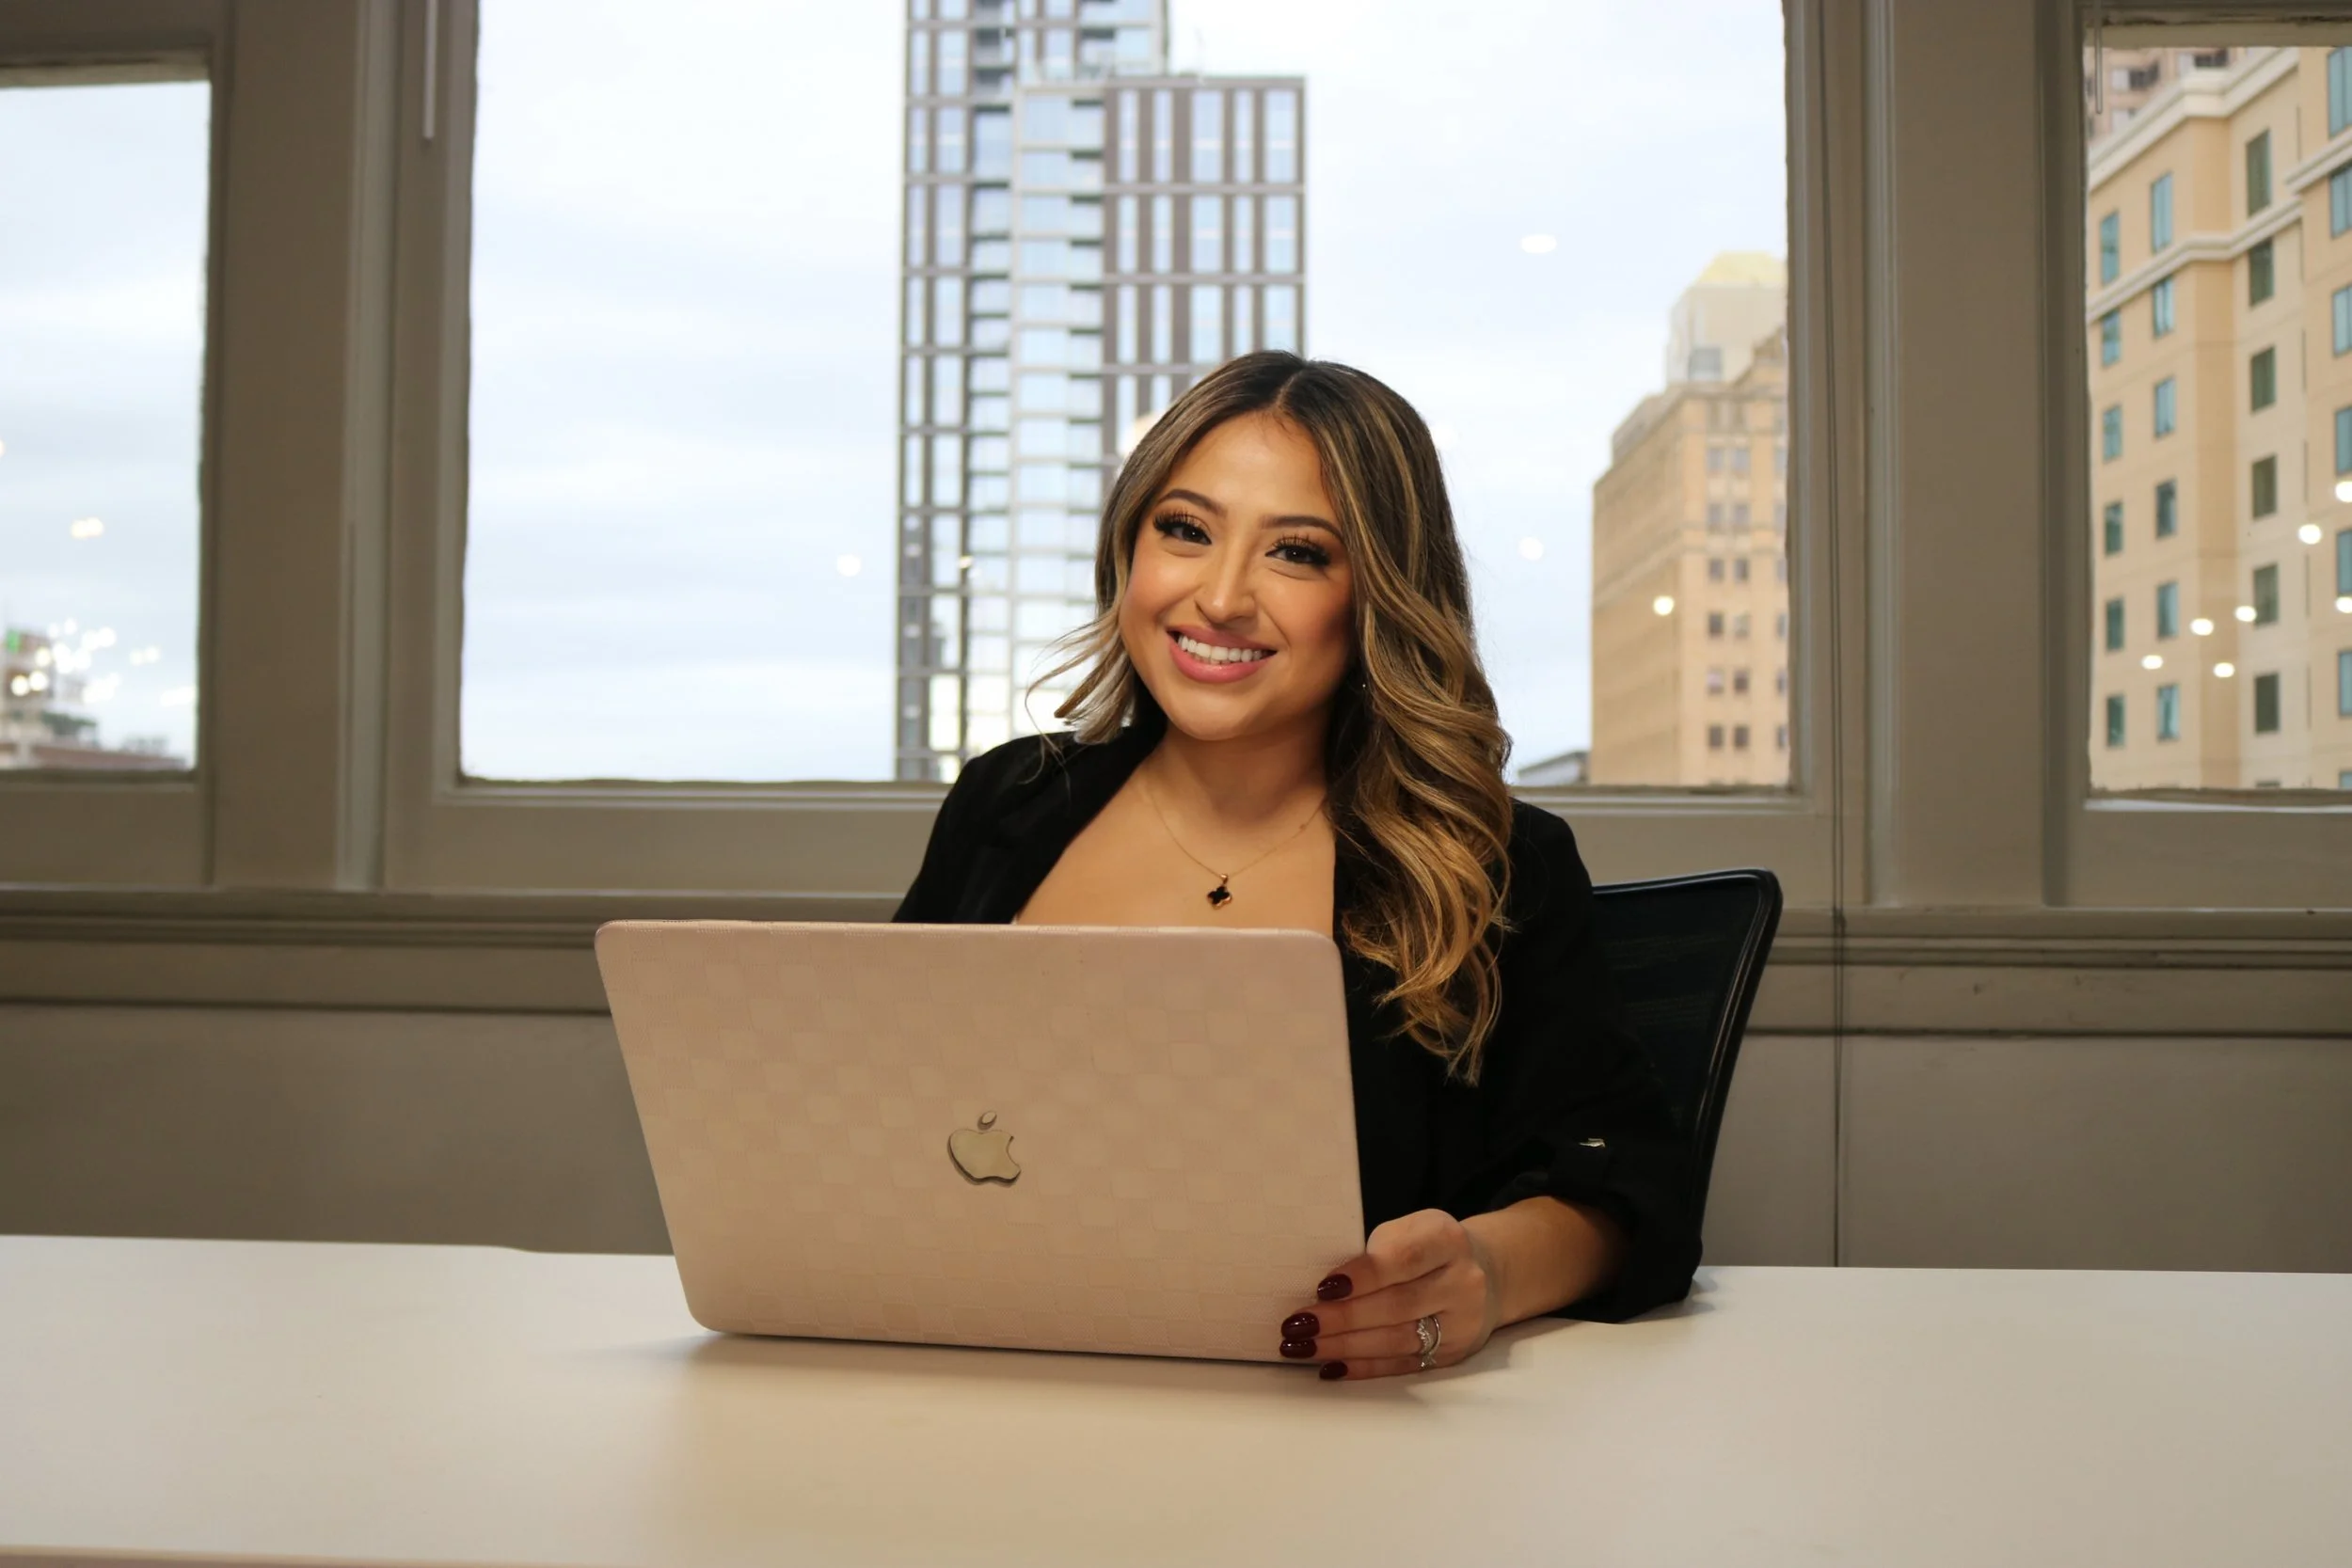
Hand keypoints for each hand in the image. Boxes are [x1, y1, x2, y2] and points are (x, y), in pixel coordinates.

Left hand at [1276, 1208, 1501, 1380]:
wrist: (1485, 1273)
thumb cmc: (1427, 1248)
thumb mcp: (1410, 1230)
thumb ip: (1377, 1251)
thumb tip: (1325, 1289)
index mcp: (1447, 1240)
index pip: (1403, 1260)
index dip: (1363, 1276)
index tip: (1323, 1288)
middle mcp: (1462, 1283)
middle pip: (1398, 1306)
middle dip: (1343, 1318)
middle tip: (1299, 1325)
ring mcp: (1462, 1323)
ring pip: (1397, 1341)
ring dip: (1345, 1347)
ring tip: (1303, 1347)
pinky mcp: (1453, 1354)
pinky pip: (1403, 1365)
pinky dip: (1364, 1367)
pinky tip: (1331, 1366)